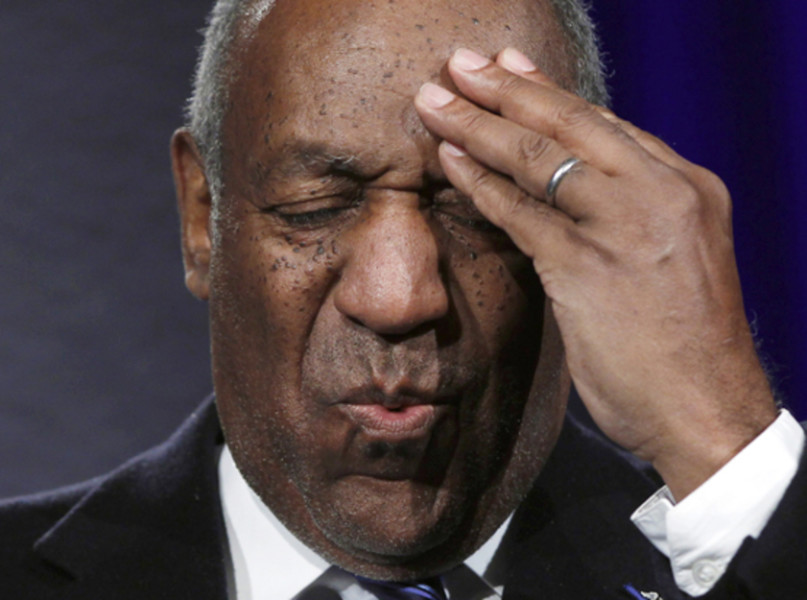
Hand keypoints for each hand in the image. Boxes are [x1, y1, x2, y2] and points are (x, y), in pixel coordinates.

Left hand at [414, 47, 777, 498]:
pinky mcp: (587, 266)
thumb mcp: (675, 258)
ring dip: (478, 126)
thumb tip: (575, 182)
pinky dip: (479, 184)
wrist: (708, 411)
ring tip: (435, 103)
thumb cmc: (686, 343)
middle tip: (459, 65)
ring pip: (538, 158)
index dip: (548, 92)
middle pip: (570, 124)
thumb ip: (633, 214)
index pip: (605, 124)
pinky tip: (449, 162)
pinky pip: (520, 212)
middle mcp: (662, 193)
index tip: (509, 68)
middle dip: (505, 89)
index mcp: (687, 186)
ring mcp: (626, 226)